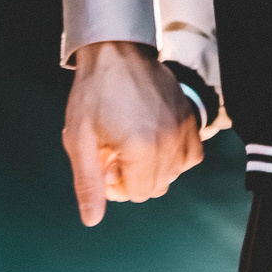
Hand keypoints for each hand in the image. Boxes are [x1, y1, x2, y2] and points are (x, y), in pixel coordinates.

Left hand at [63, 41, 200, 224]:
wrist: (116, 51)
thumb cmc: (93, 93)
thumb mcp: (79, 140)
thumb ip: (88, 183)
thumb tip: (92, 220)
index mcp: (141, 148)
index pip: (138, 194)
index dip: (116, 184)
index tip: (104, 160)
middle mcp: (169, 140)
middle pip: (156, 187)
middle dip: (133, 178)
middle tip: (115, 151)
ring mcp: (184, 128)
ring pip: (174, 173)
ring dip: (153, 167)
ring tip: (132, 142)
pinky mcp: (191, 117)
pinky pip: (192, 155)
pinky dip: (176, 156)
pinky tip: (155, 141)